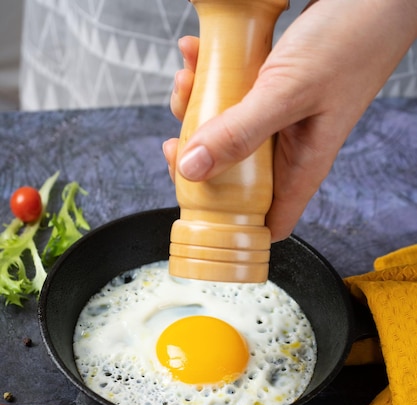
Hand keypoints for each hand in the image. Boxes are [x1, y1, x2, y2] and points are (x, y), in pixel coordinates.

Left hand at [163, 0, 416, 241]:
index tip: (193, 202)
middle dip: (198, 157)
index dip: (229, 223)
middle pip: (232, 176)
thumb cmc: (352, 40)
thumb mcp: (287, 93)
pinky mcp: (272, 89)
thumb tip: (193, 170)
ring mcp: (279, 119)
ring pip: (226, 132)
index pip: (265, 221)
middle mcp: (288, 148)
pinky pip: (231, 95)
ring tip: (189, 77)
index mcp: (301, 166)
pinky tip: (199, 54)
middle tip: (179, 135)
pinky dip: (209, 76)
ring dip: (198, 108)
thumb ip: (240, 133)